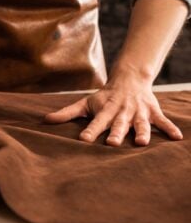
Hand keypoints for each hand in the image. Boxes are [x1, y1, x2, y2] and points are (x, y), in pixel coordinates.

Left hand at [44, 76, 182, 146]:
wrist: (129, 79)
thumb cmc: (103, 97)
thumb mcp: (85, 103)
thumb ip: (66, 113)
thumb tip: (44, 121)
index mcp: (105, 111)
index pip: (96, 122)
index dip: (90, 130)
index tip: (84, 140)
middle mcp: (121, 112)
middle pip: (118, 124)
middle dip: (117, 133)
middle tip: (113, 144)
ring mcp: (138, 112)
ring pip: (140, 123)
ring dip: (142, 132)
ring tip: (142, 143)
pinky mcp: (152, 111)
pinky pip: (162, 120)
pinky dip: (169, 128)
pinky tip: (178, 137)